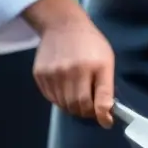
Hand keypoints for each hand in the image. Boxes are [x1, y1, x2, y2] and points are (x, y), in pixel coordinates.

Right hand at [32, 13, 115, 127]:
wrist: (62, 25)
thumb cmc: (90, 44)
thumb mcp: (106, 60)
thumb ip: (106, 87)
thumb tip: (105, 114)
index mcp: (94, 66)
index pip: (99, 100)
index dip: (103, 115)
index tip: (107, 122)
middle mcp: (73, 71)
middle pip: (79, 106)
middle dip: (87, 111)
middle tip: (91, 106)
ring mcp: (54, 74)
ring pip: (65, 105)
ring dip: (74, 107)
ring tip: (78, 96)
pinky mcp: (40, 75)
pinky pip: (52, 99)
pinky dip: (61, 100)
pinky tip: (66, 89)